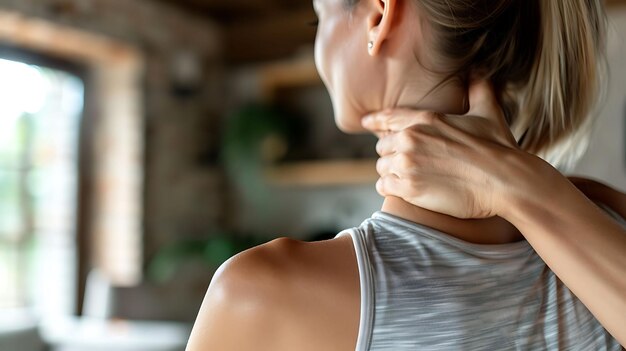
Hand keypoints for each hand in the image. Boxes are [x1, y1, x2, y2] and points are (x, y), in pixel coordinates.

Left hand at [362, 80, 523, 218]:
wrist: (505, 181)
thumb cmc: (499, 149)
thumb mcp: (488, 113)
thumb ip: (479, 90)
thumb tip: (480, 71)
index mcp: (425, 119)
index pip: (388, 118)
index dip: (375, 121)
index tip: (365, 123)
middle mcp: (411, 138)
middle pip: (382, 146)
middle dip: (392, 155)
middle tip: (407, 164)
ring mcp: (407, 163)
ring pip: (381, 167)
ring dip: (391, 173)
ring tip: (407, 179)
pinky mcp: (408, 188)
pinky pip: (383, 186)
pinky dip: (390, 189)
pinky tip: (403, 191)